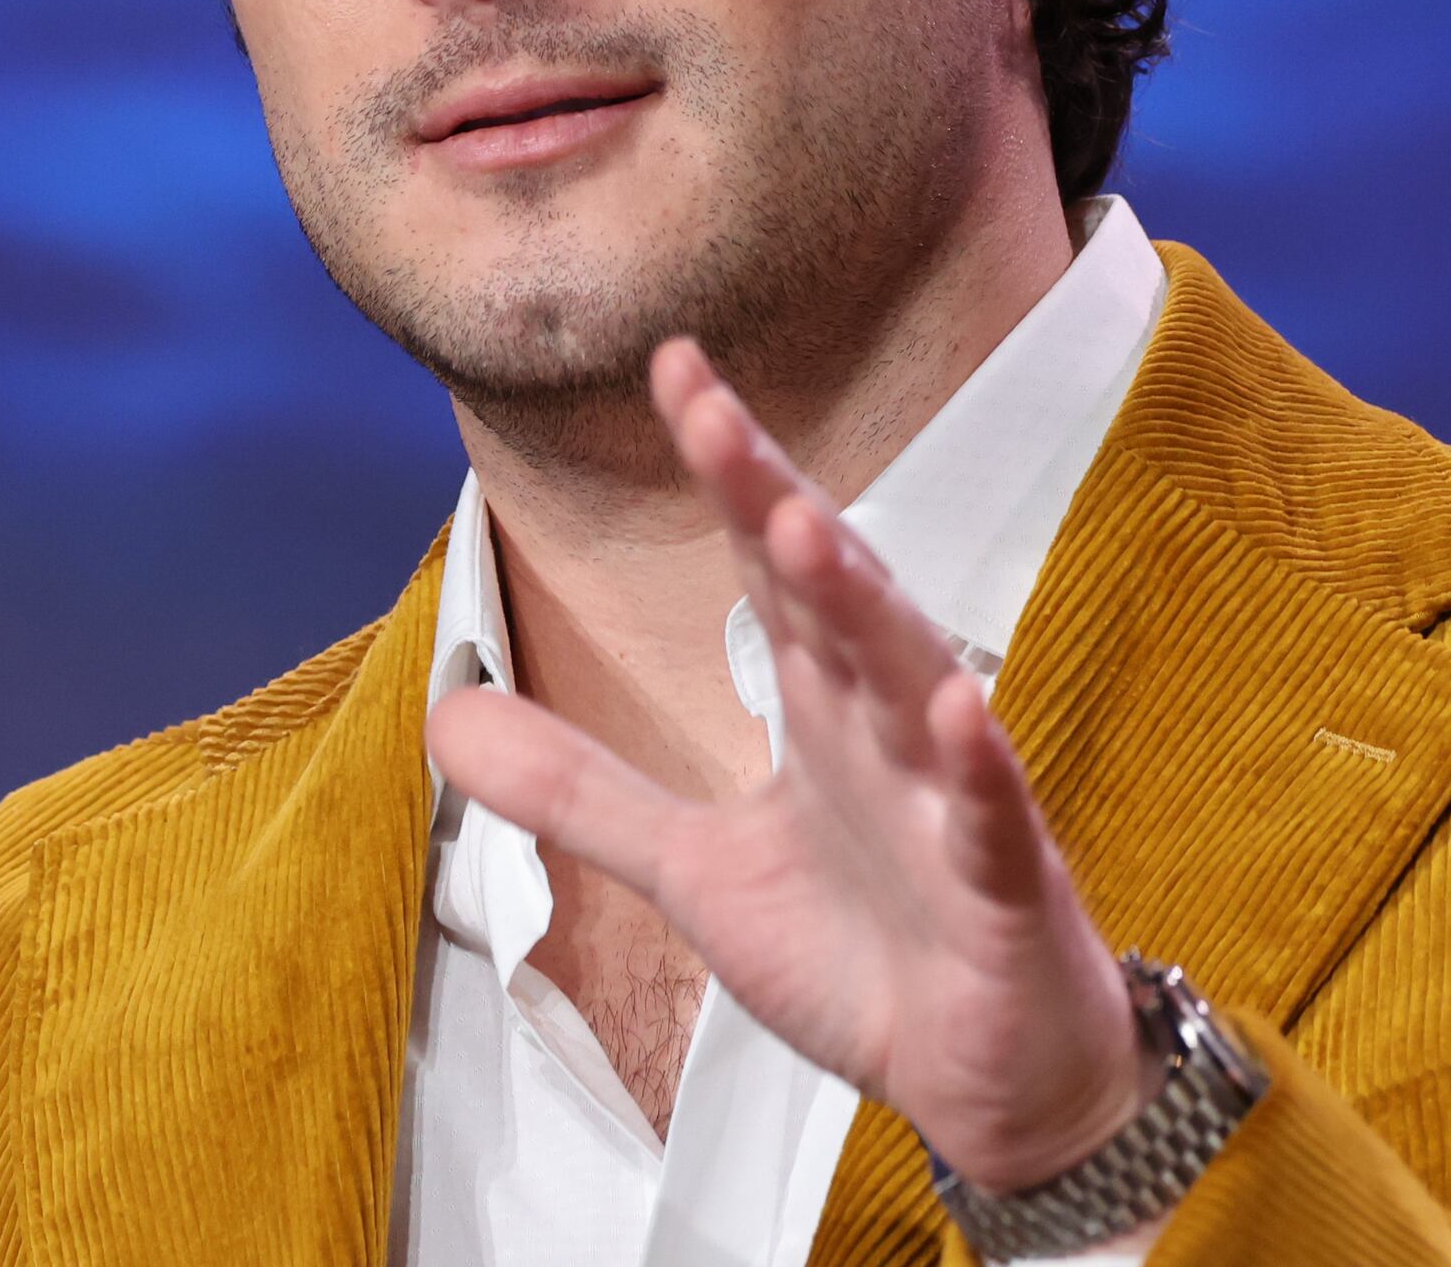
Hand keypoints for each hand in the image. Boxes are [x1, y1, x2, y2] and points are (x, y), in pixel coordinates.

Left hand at [423, 339, 1149, 1192]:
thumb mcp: (694, 869)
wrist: (991, 1081)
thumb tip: (444, 710)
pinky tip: (955, 710)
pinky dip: (976, 767)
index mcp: (820, 709)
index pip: (765, 566)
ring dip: (860, 608)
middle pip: (829, 595)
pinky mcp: (1005, 888)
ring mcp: (952, 800)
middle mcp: (885, 727)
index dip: (726, 469)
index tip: (677, 368)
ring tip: (804, 530)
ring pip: (910, 681)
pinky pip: (992, 818)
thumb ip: (582, 789)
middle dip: (774, 502)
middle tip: (711, 413)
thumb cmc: (862, 953)